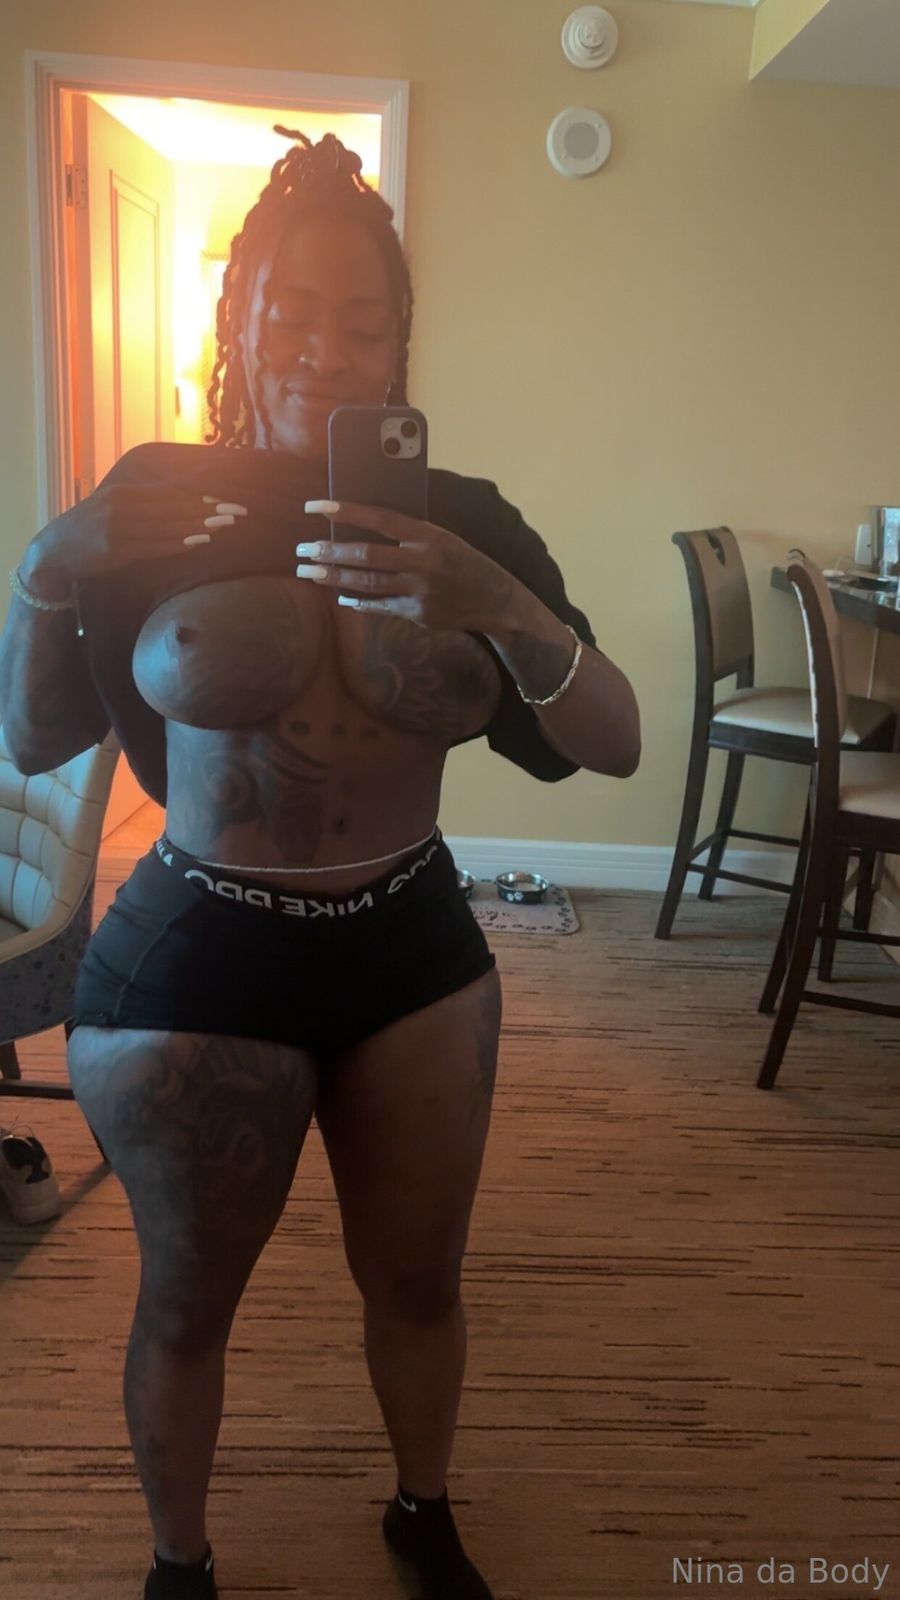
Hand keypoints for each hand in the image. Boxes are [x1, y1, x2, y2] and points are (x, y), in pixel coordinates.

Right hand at [26, 486, 248, 589]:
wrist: (54, 551)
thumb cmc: (90, 531)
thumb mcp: (113, 510)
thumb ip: (142, 504)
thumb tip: (180, 501)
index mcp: (122, 494)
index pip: (168, 492)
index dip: (199, 495)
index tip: (226, 496)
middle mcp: (120, 507)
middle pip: (173, 507)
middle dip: (209, 509)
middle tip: (238, 510)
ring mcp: (117, 529)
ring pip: (166, 526)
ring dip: (200, 525)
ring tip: (226, 525)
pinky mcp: (115, 551)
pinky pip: (154, 546)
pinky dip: (178, 543)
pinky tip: (199, 541)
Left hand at [296, 499, 516, 630]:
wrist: (495, 600)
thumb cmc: (464, 562)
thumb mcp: (442, 538)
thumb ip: (409, 534)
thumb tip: (364, 528)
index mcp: (428, 535)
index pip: (379, 518)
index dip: (345, 511)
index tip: (315, 506)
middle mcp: (422, 562)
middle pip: (366, 555)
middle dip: (329, 551)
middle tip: (302, 549)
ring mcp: (419, 591)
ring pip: (367, 583)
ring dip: (334, 577)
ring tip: (309, 572)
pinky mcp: (418, 614)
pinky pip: (380, 606)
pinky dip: (359, 601)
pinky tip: (340, 597)